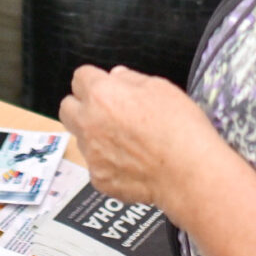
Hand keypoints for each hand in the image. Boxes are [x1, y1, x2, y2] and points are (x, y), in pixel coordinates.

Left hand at [60, 64, 219, 209]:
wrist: (188, 173)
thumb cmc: (180, 128)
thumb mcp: (160, 88)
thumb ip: (131, 80)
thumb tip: (116, 77)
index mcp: (102, 95)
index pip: (79, 78)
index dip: (94, 81)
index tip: (104, 86)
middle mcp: (89, 123)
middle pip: (66, 108)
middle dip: (81, 106)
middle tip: (104, 111)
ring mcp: (92, 154)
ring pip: (80, 138)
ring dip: (94, 135)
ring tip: (126, 140)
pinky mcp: (99, 179)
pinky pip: (95, 165)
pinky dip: (108, 162)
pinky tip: (132, 162)